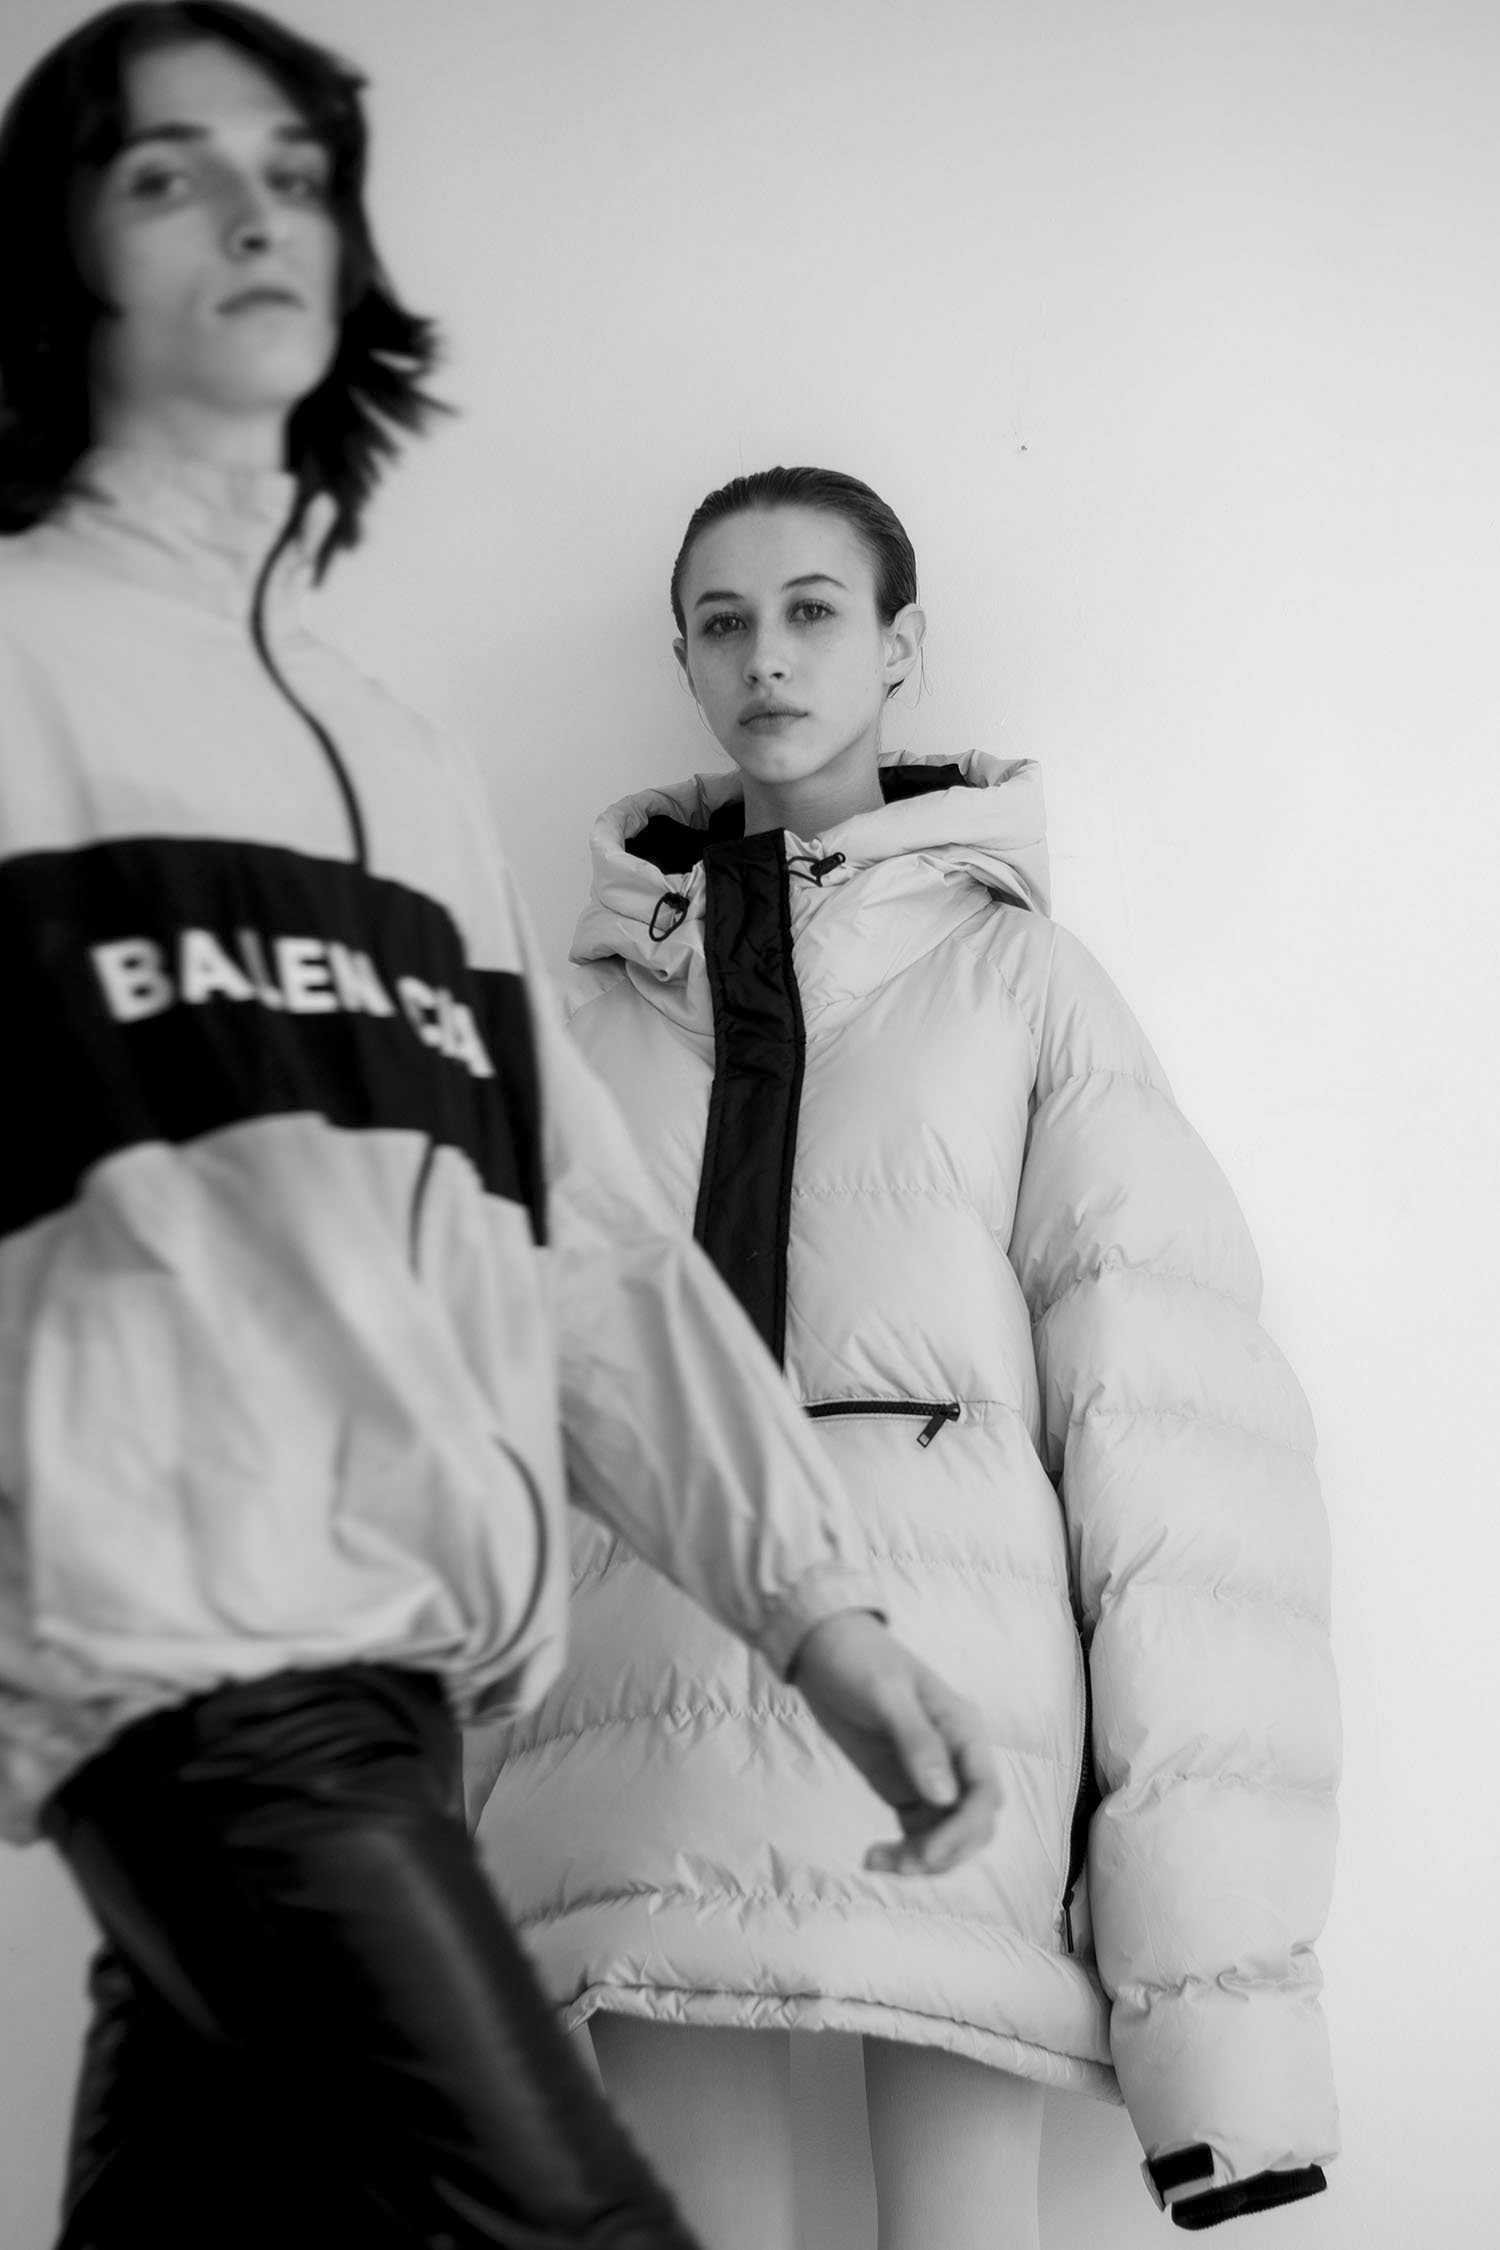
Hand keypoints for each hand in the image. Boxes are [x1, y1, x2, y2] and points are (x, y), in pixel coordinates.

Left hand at [788, 1611, 999, 1875]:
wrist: (822, 1646)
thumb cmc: (859, 1659)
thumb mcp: (886, 1694)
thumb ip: (917, 1742)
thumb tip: (946, 1797)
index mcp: (962, 1729)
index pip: (984, 1793)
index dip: (965, 1830)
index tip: (928, 1854)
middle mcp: (954, 1757)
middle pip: (974, 1822)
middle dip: (946, 1851)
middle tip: (900, 1864)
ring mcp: (929, 1774)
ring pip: (947, 1833)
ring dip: (924, 1858)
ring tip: (878, 1861)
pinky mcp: (902, 1785)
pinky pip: (918, 1830)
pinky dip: (904, 1851)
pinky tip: (875, 1856)